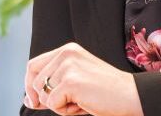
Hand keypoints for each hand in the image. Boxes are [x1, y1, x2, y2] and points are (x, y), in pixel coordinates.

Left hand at [23, 42, 141, 115]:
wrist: (131, 97)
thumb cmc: (106, 93)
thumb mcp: (76, 82)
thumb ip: (53, 85)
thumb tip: (29, 100)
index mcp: (68, 50)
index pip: (34, 66)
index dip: (30, 85)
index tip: (33, 101)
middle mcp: (66, 54)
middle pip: (34, 80)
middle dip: (44, 99)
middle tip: (67, 105)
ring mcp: (68, 66)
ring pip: (43, 94)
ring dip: (59, 106)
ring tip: (81, 102)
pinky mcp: (71, 81)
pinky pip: (52, 103)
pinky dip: (65, 111)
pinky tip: (83, 105)